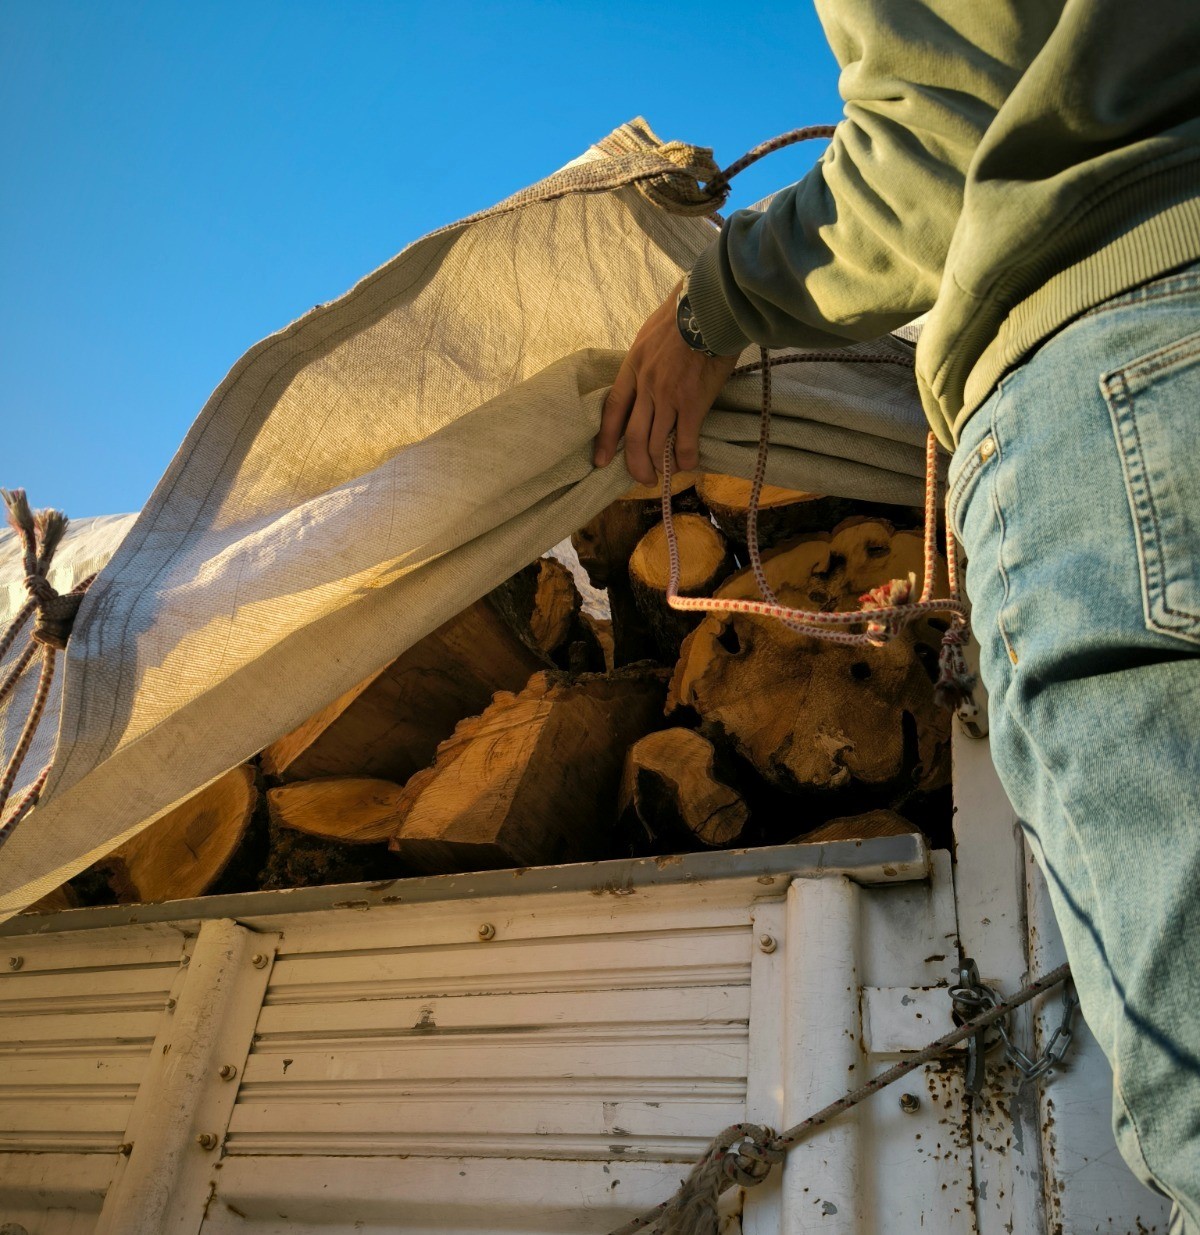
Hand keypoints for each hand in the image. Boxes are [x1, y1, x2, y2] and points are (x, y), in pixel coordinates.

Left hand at [593, 282, 739, 484]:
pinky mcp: (693, 404)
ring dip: (659, 465)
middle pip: (632, 435)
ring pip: (655, 443)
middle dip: (635, 463)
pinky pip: (683, 441)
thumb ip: (645, 358)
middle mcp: (646, 386)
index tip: (600, 460)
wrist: (709, 307)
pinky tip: (687, 464)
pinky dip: (684, 458)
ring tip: (665, 474)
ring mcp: (668, 397)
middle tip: (642, 478)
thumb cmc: (683, 314)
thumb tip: (647, 371)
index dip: (606, 438)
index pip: (614, 409)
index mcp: (633, 367)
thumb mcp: (650, 333)